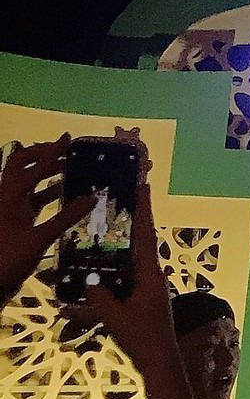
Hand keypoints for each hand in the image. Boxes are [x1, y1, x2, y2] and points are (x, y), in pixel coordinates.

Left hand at [0, 136, 97, 307]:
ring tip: (70, 170)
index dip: (51, 151)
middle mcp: (6, 197)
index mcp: (9, 196)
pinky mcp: (13, 220)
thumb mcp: (40, 239)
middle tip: (65, 153)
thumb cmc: (9, 260)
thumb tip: (92, 197)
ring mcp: (8, 208)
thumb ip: (66, 217)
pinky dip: (47, 193)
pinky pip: (31, 199)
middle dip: (42, 156)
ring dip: (46, 174)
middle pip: (21, 166)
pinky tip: (65, 195)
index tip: (68, 138)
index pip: (32, 166)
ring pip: (26, 182)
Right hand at [63, 176, 180, 376]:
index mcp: (150, 275)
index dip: (143, 210)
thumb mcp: (117, 317)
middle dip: (129, 223)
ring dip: (116, 251)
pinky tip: (89, 283)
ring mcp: (147, 288)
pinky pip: (124, 282)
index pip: (145, 235)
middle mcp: (151, 277)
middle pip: (137, 243)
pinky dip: (110, 279)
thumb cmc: (143, 338)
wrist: (160, 362)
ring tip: (99, 236)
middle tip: (117, 201)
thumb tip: (89, 282)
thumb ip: (101, 299)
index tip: (143, 186)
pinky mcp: (141, 300)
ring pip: (128, 263)